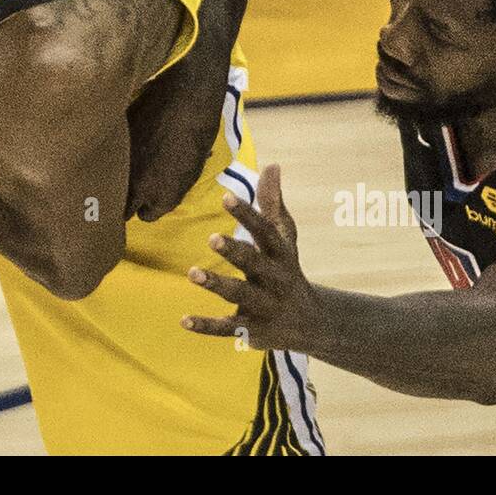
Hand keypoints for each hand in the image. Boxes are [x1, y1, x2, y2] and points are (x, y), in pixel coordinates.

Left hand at [181, 164, 315, 352]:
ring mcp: (264, 306)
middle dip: (235, 251)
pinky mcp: (252, 330)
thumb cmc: (287, 268)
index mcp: (281, 254)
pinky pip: (227, 329)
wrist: (312, 324)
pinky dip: (206, 326)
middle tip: (212, 237)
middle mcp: (274, 279)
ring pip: (239, 295)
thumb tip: (272, 164)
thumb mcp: (284, 238)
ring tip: (193, 273)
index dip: (247, 214)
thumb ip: (273, 203)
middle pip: (254, 263)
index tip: (226, 197)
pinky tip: (183, 320)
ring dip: (217, 284)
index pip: (264, 231)